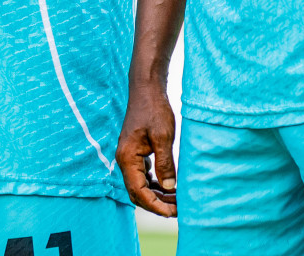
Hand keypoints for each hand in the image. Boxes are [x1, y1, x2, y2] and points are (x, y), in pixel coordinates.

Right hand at [116, 76, 178, 216]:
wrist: (146, 90)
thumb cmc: (154, 109)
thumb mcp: (163, 137)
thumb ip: (165, 163)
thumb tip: (170, 188)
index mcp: (127, 158)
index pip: (138, 191)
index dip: (155, 205)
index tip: (172, 213)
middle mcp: (125, 160)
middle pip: (137, 192)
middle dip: (156, 203)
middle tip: (178, 210)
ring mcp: (130, 157)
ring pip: (140, 185)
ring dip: (157, 195)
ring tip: (176, 201)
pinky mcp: (136, 153)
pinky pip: (143, 175)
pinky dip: (155, 184)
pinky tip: (169, 187)